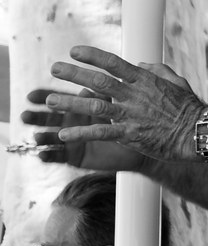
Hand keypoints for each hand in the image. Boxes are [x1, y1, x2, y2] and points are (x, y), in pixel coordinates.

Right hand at [23, 89, 144, 170]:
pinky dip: (51, 156)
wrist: (144, 142)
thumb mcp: (117, 104)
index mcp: (82, 106)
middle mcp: (75, 122)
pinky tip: (42, 155)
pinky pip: (61, 157)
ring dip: (42, 137)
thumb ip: (103, 95)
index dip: (46, 96)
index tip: (32, 95)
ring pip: (52, 137)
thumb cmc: (131, 118)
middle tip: (25, 115)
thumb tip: (87, 87)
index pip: (61, 99)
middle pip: (51, 118)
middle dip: (38, 117)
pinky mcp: (76, 156)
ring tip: (35, 136)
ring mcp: (75, 140)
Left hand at [43, 45, 206, 163]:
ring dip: (70, 102)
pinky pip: (100, 132)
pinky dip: (81, 132)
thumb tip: (140, 64)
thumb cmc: (190, 107)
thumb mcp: (177, 81)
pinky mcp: (130, 134)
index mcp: (144, 80)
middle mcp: (134, 95)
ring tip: (50, 100)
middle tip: (54, 68)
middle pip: (98, 80)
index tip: (74, 51)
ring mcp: (131, 114)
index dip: (92, 55)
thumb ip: (157, 70)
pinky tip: (63, 134)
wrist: (198, 132)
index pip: (113, 63)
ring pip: (94, 104)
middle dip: (74, 73)